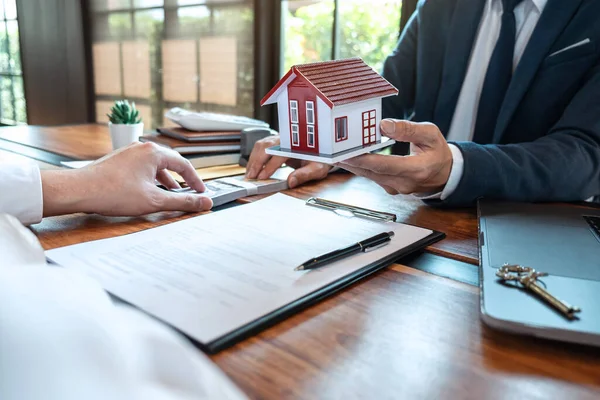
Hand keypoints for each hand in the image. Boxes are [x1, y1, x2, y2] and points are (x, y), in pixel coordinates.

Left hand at [40, 142, 212, 216]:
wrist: (79, 191)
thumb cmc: (113, 192)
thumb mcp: (155, 200)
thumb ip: (183, 202)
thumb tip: (205, 203)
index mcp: (153, 152)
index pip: (184, 165)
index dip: (195, 181)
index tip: (201, 193)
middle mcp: (141, 148)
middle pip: (169, 163)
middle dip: (181, 181)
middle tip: (189, 194)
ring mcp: (128, 153)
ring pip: (154, 167)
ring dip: (165, 181)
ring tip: (170, 196)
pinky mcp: (118, 161)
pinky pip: (142, 169)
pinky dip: (151, 180)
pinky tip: (148, 193)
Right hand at [245, 135, 330, 187]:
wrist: (320, 151)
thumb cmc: (319, 160)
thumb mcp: (316, 169)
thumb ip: (304, 175)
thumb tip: (291, 181)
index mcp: (297, 145)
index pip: (280, 154)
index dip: (270, 166)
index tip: (262, 177)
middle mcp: (287, 139)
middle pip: (266, 146)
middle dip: (257, 162)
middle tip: (251, 177)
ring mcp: (279, 138)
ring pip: (261, 145)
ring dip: (253, 159)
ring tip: (249, 174)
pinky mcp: (274, 142)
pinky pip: (261, 146)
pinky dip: (254, 156)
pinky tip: (252, 168)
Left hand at [336, 119, 452, 194]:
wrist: (444, 175)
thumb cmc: (438, 152)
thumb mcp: (431, 134)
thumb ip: (409, 129)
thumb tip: (385, 125)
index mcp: (416, 170)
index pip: (385, 166)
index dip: (365, 160)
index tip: (348, 153)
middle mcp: (403, 183)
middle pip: (371, 172)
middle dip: (350, 161)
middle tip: (331, 151)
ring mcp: (395, 188)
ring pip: (368, 176)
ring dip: (350, 165)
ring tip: (333, 153)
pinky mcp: (388, 187)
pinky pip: (370, 177)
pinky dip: (358, 167)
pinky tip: (347, 157)